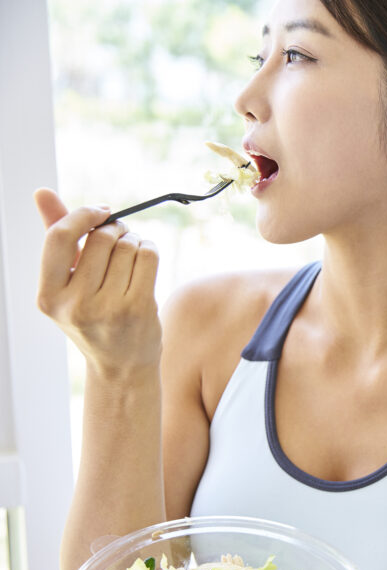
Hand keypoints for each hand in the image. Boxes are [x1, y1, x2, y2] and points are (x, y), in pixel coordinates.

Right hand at [34, 188, 161, 377]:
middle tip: (121, 237)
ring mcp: (107, 308)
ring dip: (135, 240)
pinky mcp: (138, 308)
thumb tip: (42, 192)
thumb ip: (57, 239)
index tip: (101, 211)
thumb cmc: (93, 315)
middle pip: (101, 238)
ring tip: (132, 255)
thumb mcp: (67, 283)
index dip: (83, 215)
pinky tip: (145, 259)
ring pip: (128, 245)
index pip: (59, 237)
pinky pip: (148, 256)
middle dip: (116, 229)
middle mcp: (74, 304)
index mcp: (48, 296)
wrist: (121, 364)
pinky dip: (149, 249)